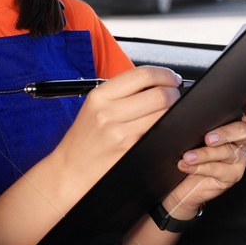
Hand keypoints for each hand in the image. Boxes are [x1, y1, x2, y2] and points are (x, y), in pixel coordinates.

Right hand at [50, 65, 183, 196]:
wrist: (70, 170)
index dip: (164, 74)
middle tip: (174, 96)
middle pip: (159, 94)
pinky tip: (163, 128)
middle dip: (174, 93)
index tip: (171, 79)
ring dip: (173, 111)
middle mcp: (108, 112)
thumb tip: (154, 82)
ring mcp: (120, 133)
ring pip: (163, 114)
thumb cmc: (84, 139)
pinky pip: (159, 133)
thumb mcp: (94, 108)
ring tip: (168, 112)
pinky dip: (167, 129)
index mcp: (99, 96)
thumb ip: (120, 93)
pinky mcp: (130, 150)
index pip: (142, 75)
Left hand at [159, 98, 245, 218]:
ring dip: (205, 153)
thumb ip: (186, 112)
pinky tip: (187, 165)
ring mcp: (237, 159)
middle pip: (242, 131)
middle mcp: (238, 141)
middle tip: (208, 138)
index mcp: (232, 126)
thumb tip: (176, 96)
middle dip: (225, 133)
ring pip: (228, 151)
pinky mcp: (232, 175)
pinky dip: (200, 167)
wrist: (178, 184)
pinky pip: (218, 169)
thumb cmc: (184, 153)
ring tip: (188, 156)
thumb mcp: (184, 129)